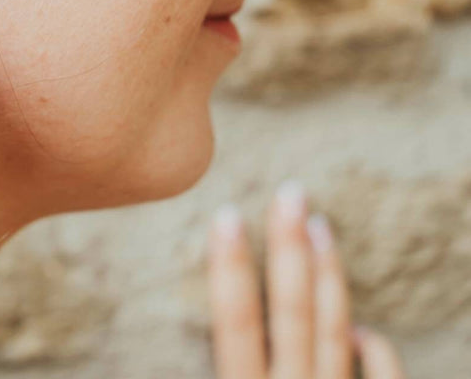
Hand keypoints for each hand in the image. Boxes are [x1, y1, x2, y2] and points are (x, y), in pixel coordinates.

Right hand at [207, 183, 404, 378]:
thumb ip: (230, 368)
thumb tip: (174, 355)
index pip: (236, 323)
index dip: (230, 268)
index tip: (226, 216)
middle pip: (292, 312)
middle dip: (288, 249)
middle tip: (290, 194)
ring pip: (334, 331)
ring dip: (327, 274)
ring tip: (319, 224)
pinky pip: (381, 375)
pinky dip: (375, 347)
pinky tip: (363, 328)